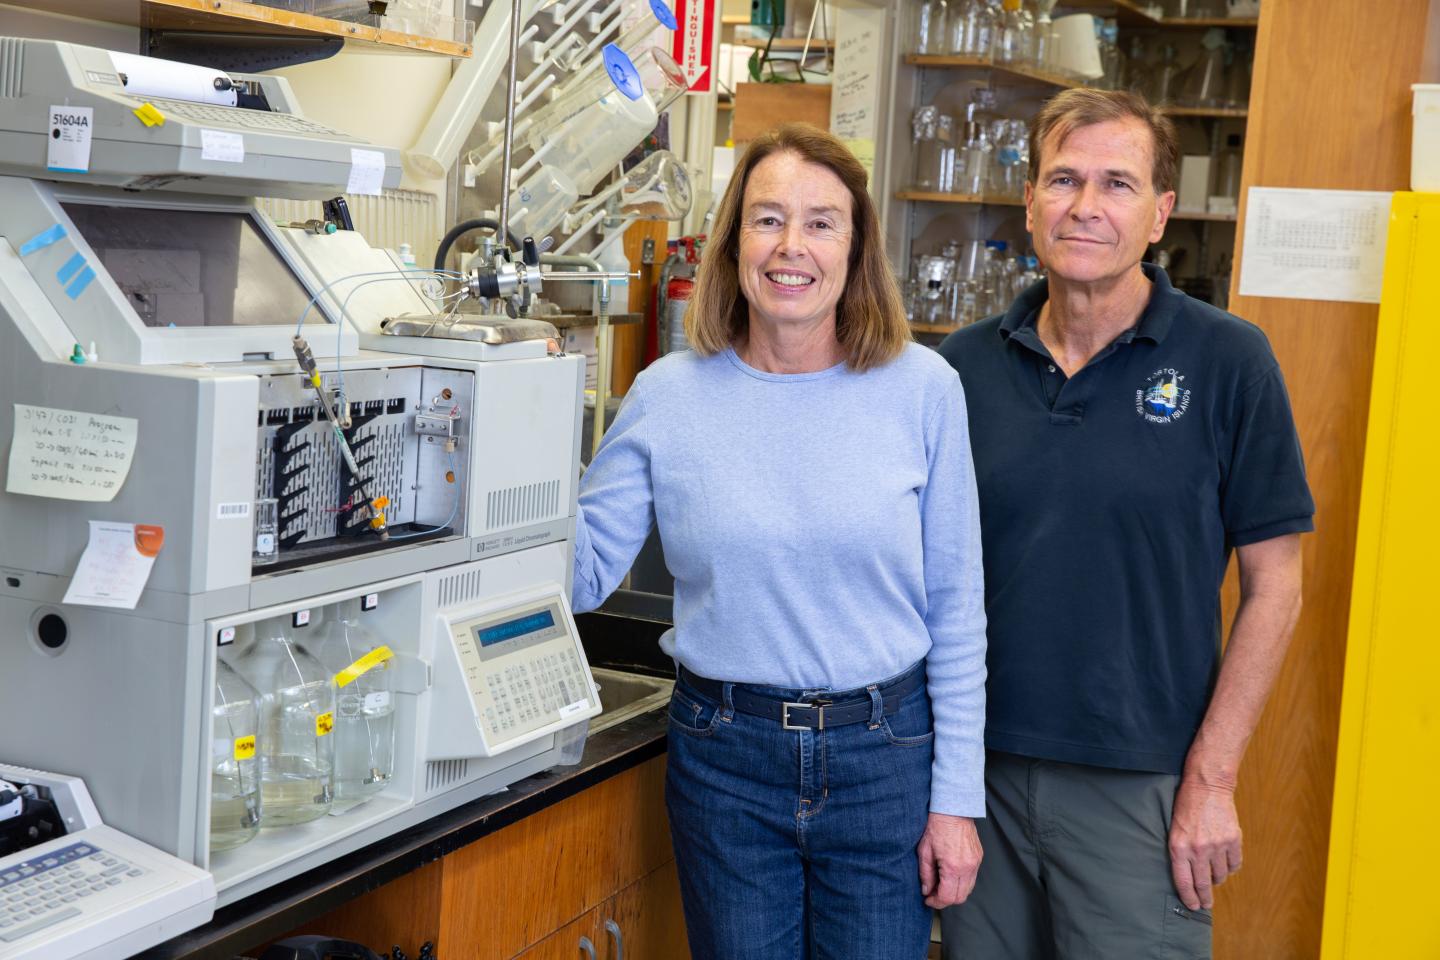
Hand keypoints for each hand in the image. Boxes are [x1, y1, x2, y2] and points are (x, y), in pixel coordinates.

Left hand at [917, 813, 982, 908]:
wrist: (953, 810)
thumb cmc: (936, 827)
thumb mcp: (924, 851)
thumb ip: (925, 874)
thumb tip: (926, 890)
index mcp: (953, 867)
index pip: (947, 897)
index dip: (936, 902)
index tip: (928, 899)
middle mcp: (968, 867)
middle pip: (960, 897)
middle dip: (945, 900)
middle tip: (933, 894)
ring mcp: (976, 863)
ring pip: (968, 890)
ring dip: (955, 893)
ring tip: (941, 885)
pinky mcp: (979, 858)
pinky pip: (972, 878)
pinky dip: (962, 883)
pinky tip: (950, 876)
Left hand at [1168, 776, 1241, 910]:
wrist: (1207, 786)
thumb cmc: (1186, 806)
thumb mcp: (1174, 830)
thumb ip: (1180, 852)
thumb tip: (1187, 876)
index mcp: (1179, 847)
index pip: (1184, 882)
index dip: (1189, 898)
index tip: (1192, 906)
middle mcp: (1198, 850)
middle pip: (1203, 884)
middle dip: (1204, 898)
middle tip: (1205, 904)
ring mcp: (1217, 846)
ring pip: (1220, 875)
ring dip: (1217, 878)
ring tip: (1213, 874)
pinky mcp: (1233, 840)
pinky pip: (1234, 864)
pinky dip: (1230, 867)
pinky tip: (1225, 862)